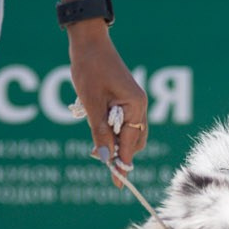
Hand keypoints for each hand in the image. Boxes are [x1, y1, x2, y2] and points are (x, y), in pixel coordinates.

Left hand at [69, 23, 148, 172]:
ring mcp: (134, 102)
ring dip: (113, 142)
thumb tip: (105, 159)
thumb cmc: (90, 69)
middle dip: (118, 153)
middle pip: (134, 141)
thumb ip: (100, 132)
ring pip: (128, 133)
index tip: (118, 185)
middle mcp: (139, 105)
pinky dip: (111, 130)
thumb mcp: (92, 105)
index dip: (123, 165)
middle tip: (97, 159)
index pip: (130, 144)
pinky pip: (122, 122)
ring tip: (95, 147)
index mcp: (135, 106)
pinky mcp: (125, 98)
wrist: (89, 42)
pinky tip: (97, 128)